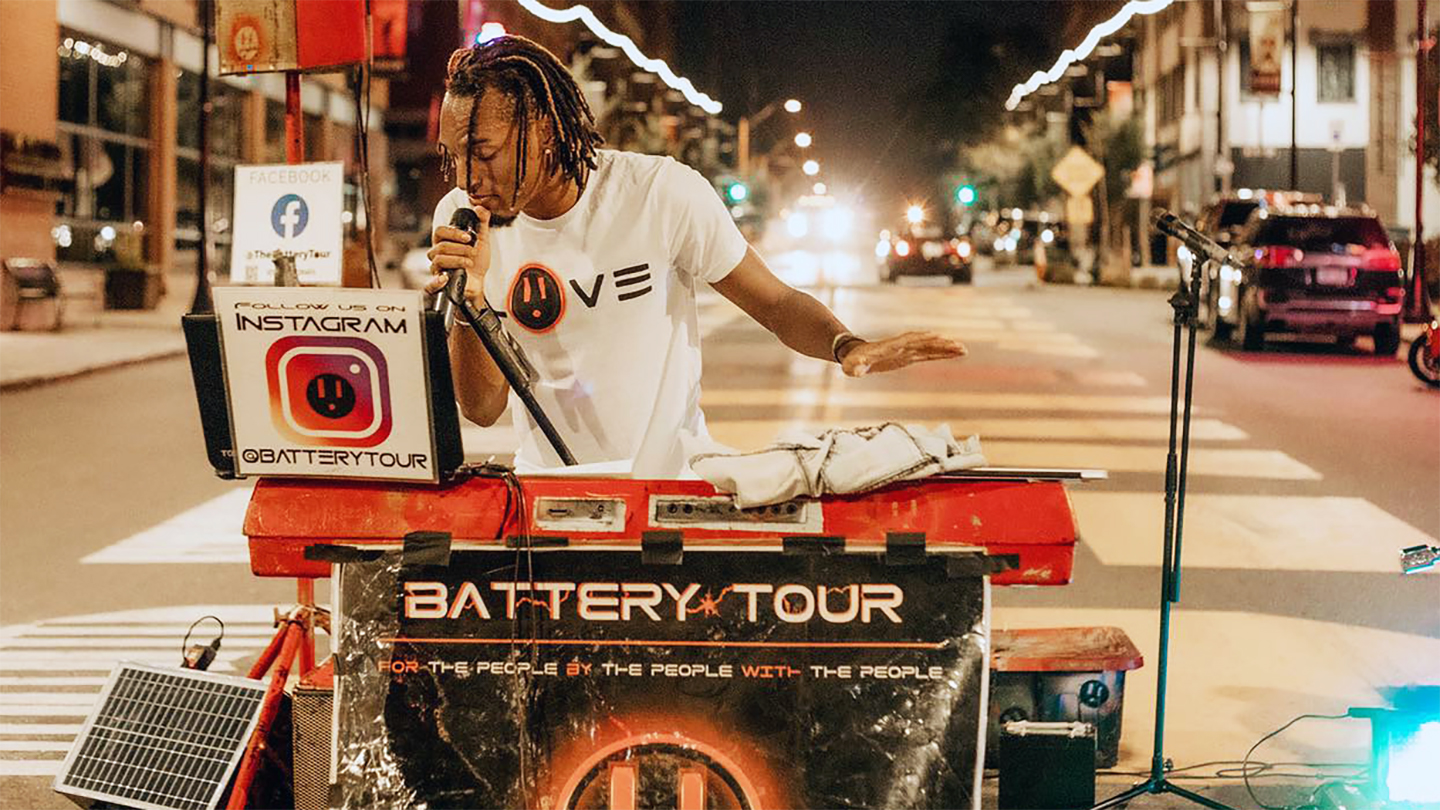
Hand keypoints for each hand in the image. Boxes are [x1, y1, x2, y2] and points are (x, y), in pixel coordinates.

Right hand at [424, 207, 490, 306]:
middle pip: (440, 246)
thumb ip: (482, 222)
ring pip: (438, 260)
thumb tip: (479, 208)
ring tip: (469, 263)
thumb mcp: (482, 240)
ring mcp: (437, 268)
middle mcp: (437, 254)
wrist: (479, 282)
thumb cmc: (477, 261)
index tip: (469, 237)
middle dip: (460, 248)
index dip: (453, 233)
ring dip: (457, 260)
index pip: (440, 231)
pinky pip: (429, 283)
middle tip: (473, 251)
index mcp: (445, 242)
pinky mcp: (438, 284)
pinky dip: (437, 281)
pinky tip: (446, 277)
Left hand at [840, 331, 965, 376]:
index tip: (938, 337)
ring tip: (963, 350)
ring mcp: (907, 351)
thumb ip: (854, 367)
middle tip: (958, 345)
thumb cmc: (853, 361)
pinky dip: (942, 355)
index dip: (923, 339)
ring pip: (930, 349)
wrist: (855, 356)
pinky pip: (929, 355)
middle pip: (925, 343)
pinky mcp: (910, 357)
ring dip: (946, 349)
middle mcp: (902, 346)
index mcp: (891, 346)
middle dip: (940, 344)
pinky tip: (955, 354)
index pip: (910, 340)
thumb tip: (851, 370)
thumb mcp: (852, 365)